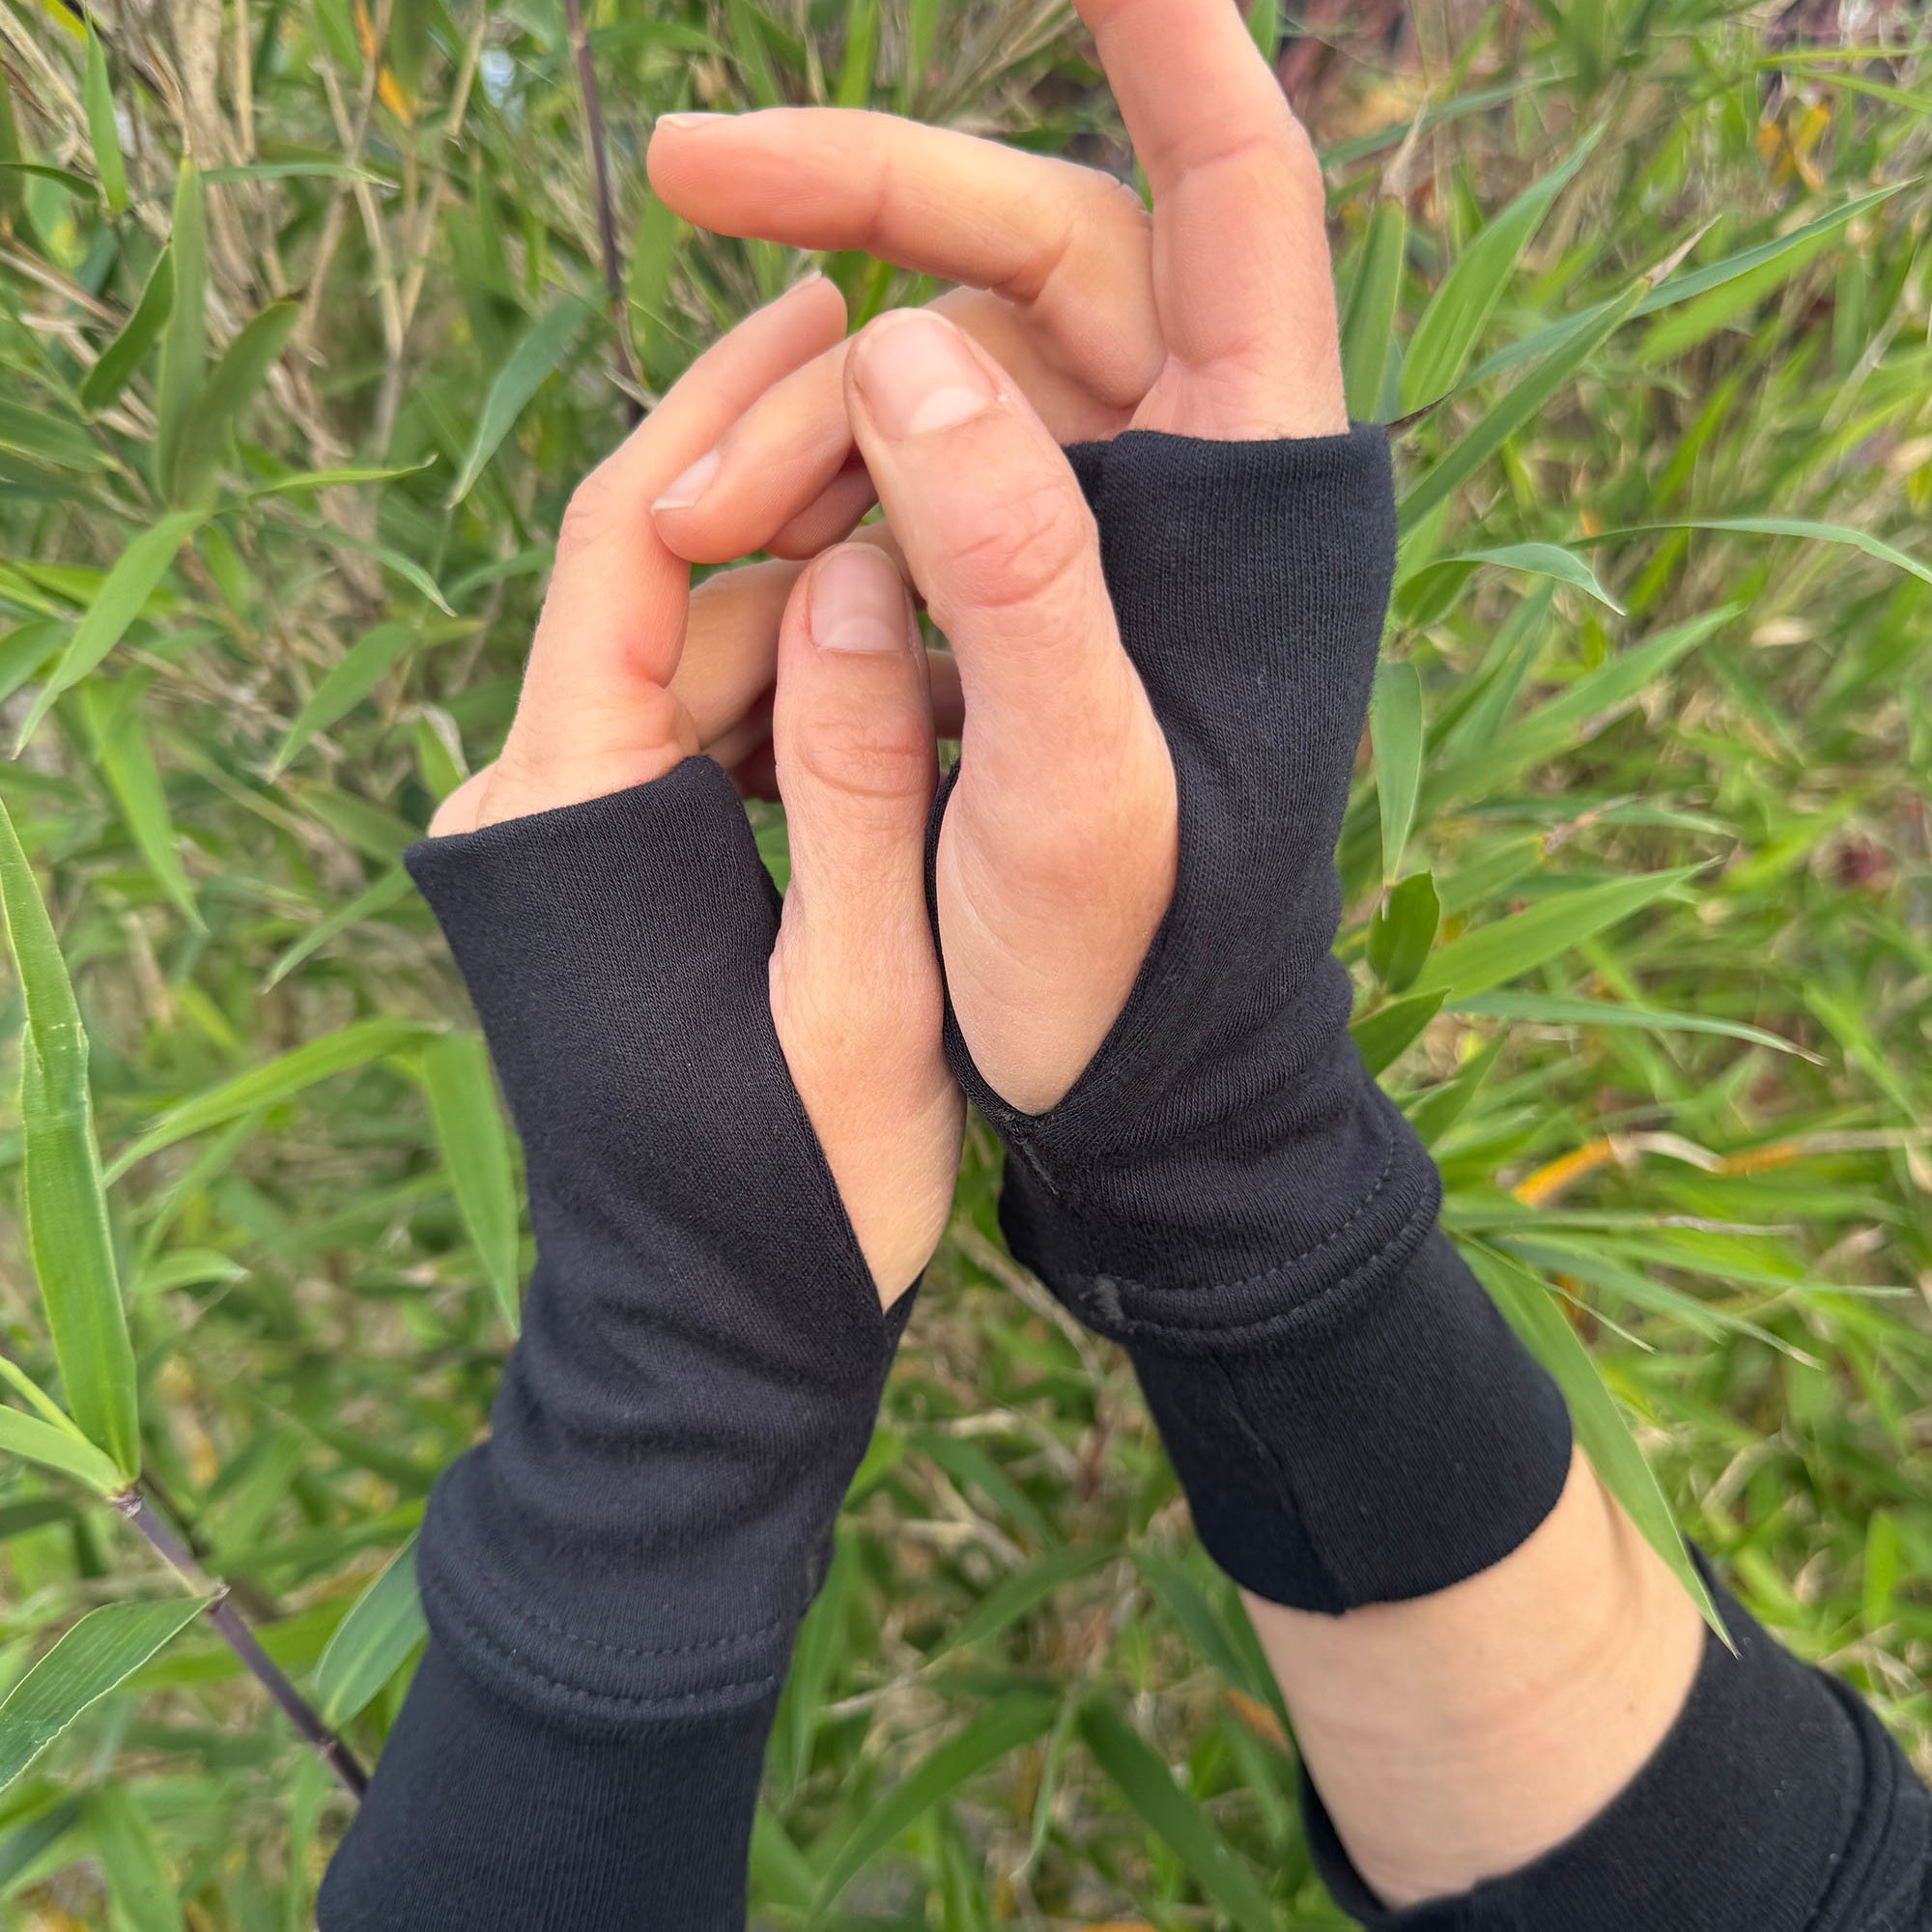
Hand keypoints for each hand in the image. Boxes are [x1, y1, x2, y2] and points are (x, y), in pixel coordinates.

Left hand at [433, 277, 961, 1298]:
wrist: (710, 1334)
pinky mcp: (597, 874)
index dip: (723, 414)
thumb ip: (859, 781)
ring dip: (806, 605)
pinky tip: (899, 675)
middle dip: (786, 502)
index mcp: (566, 812)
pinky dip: (791, 700)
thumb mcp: (863, 990)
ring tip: (947, 543)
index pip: (624, 547)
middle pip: (657, 589)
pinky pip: (694, 738)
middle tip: (932, 419)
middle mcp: (532, 800)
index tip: (828, 306)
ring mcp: (559, 838)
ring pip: (686, 661)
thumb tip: (867, 571)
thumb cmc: (792, 1194)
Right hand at [651, 0, 1344, 1111]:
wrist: (1140, 1091)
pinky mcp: (1027, 585)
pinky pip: (908, 469)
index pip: (1237, 191)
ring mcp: (1106, 521)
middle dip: (863, 198)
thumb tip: (903, 339)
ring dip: (803, 398)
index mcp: (1257, 486)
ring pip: (948, 364)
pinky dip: (813, 480)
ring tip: (686, 510)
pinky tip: (728, 529)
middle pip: (1040, 248)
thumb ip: (1016, 573)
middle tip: (683, 166)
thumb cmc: (1139, 970)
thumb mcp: (1075, 796)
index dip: (1173, 31)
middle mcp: (1194, 472)